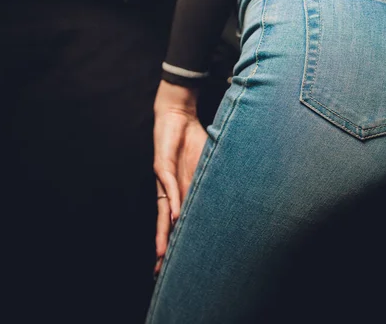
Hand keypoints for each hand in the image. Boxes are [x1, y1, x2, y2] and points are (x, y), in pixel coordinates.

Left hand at [153, 80, 206, 277]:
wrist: (179, 115)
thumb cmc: (192, 141)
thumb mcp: (205, 168)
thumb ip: (208, 186)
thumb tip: (225, 204)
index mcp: (180, 192)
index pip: (176, 223)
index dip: (175, 242)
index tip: (173, 265)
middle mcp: (169, 190)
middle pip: (164, 224)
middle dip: (164, 246)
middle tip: (160, 271)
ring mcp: (164, 179)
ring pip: (163, 210)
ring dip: (164, 231)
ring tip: (164, 252)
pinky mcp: (162, 165)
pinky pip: (168, 185)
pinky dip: (173, 200)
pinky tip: (176, 215)